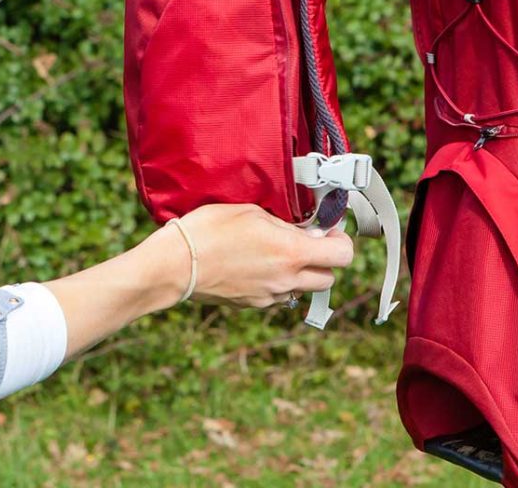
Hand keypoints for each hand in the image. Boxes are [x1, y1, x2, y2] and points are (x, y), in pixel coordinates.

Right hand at [170, 203, 353, 308]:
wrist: (174, 266)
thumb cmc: (210, 230)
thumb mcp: (253, 213)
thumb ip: (287, 224)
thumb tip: (307, 231)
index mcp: (292, 253)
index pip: (343, 256)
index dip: (341, 241)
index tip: (329, 229)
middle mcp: (286, 280)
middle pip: (329, 279)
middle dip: (325, 260)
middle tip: (310, 241)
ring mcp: (269, 296)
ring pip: (304, 289)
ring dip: (303, 273)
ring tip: (283, 252)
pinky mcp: (252, 304)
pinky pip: (279, 295)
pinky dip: (279, 282)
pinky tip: (261, 264)